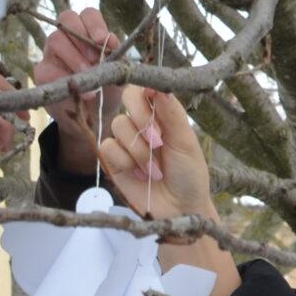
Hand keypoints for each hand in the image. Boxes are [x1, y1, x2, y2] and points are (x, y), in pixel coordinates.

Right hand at [32, 8, 118, 177]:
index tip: (104, 41)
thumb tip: (112, 42)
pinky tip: (81, 91)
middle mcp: (68, 37)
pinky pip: (47, 68)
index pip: (88, 15)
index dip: (95, 24)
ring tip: (89, 75)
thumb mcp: (117, 73)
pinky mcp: (42, 72)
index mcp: (89, 32)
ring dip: (74, 57)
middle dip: (82, 36)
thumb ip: (117, 57)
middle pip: (67, 18)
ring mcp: (52, 53)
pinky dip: (64, 79)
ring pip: (55, 40)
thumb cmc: (107, 88)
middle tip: (95, 59)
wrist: (94, 116)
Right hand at [99, 86, 216, 224]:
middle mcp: (142, 122)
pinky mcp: (112, 159)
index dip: (147, 90)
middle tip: (158, 141)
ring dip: (138, 149)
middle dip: (143, 119)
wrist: (179, 209)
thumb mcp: (186, 143)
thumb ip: (173, 114)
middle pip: (127, 97)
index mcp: (163, 113)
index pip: (146, 87)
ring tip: (154, 169)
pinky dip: (123, 160)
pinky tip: (138, 174)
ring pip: (118, 124)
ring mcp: (126, 140)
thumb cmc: (189, 175)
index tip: (154, 99)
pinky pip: (107, 146)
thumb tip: (160, 86)